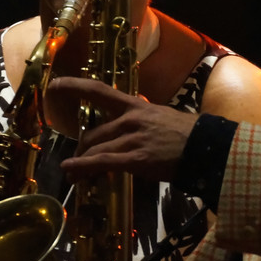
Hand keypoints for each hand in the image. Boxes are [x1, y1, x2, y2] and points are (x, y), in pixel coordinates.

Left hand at [51, 76, 196, 181]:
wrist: (206, 147)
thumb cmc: (188, 134)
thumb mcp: (162, 117)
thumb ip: (142, 121)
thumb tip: (129, 127)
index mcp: (136, 106)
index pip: (99, 91)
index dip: (74, 86)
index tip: (54, 85)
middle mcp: (130, 119)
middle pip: (94, 133)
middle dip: (82, 149)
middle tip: (77, 161)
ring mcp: (132, 138)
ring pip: (95, 149)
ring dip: (80, 163)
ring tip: (73, 175)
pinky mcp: (135, 158)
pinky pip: (102, 162)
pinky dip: (82, 168)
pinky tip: (71, 172)